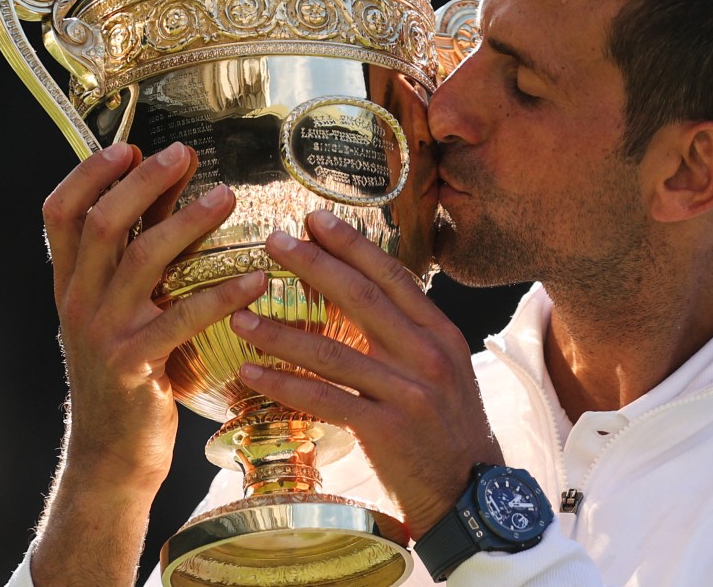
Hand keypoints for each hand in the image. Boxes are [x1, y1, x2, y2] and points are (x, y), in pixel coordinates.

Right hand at [32, 141, 268, 585]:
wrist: (114, 453)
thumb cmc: (130, 370)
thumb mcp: (122, 309)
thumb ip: (139, 253)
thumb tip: (172, 185)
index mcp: (69, 284)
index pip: (59, 214)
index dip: (88, 174)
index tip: (128, 144)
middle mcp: (78, 302)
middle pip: (101, 225)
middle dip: (143, 182)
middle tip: (184, 154)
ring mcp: (102, 334)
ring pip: (141, 262)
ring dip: (187, 223)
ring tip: (227, 196)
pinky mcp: (134, 366)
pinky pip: (180, 319)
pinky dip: (220, 293)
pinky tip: (255, 277)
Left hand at [228, 209, 502, 538]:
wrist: (471, 493)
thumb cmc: (448, 429)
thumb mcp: (444, 370)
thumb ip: (410, 334)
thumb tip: (367, 296)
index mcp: (441, 334)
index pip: (394, 277)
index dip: (353, 246)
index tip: (316, 219)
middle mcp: (427, 355)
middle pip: (363, 299)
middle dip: (315, 265)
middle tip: (273, 241)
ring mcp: (408, 392)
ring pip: (335, 351)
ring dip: (282, 331)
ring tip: (240, 315)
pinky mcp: (387, 429)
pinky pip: (326, 399)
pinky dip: (285, 384)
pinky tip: (252, 372)